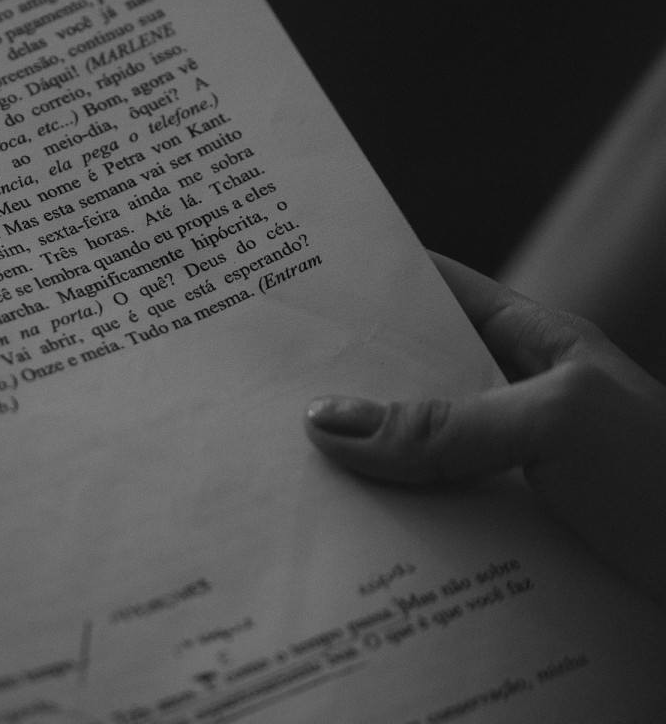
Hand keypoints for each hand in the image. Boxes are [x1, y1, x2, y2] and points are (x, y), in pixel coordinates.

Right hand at [304, 252, 665, 605]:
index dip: (373, 283)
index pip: (438, 291)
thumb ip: (442, 424)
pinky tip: (345, 537)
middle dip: (343, 386)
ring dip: (360, 470)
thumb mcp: (557, 425)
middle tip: (262, 387)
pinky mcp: (504, 537)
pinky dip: (389, 530)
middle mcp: (514, 404)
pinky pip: (430, 524)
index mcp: (534, 345)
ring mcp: (507, 472)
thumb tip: (328, 420)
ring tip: (284, 468)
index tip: (299, 283)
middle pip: (411, 382)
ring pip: (412, 460)